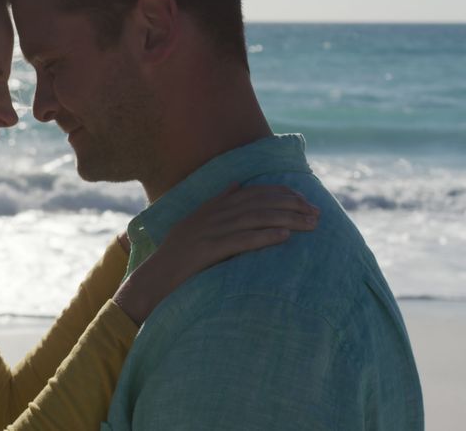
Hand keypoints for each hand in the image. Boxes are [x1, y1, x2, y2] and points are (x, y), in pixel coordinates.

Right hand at [113, 183, 318, 323]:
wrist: (151, 282)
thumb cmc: (176, 260)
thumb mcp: (193, 225)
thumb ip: (215, 204)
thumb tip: (236, 185)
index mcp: (209, 208)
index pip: (252, 192)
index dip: (280, 193)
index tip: (304, 199)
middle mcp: (209, 216)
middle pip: (257, 203)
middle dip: (291, 205)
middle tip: (317, 213)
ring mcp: (207, 232)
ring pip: (253, 218)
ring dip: (286, 219)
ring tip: (310, 224)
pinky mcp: (206, 251)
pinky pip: (240, 240)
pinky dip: (264, 236)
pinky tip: (284, 237)